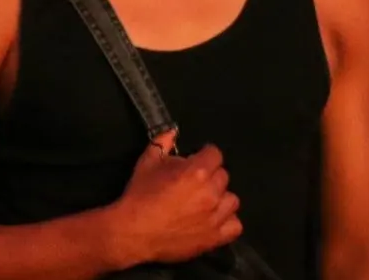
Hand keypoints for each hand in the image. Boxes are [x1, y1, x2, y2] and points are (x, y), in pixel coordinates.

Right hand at [106, 139, 240, 266]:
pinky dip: (227, 221)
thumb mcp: (147, 163)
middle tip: (194, 182)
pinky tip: (213, 219)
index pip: (215, 154)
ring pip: (232, 200)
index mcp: (197, 171)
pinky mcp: (215, 237)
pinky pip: (235, 225)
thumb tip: (173, 131)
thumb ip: (162, 143)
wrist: (133, 232)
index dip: (204, 155)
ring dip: (220, 198)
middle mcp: (211, 192)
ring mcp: (215, 217)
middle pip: (223, 176)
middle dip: (210, 175)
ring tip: (205, 201)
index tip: (196, 160)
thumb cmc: (140, 195)